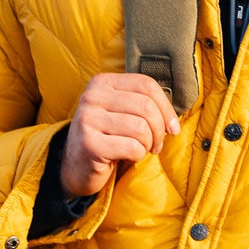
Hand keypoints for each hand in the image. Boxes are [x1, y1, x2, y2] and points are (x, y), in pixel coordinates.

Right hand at [63, 73, 179, 197]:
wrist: (75, 165)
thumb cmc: (107, 138)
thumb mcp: (121, 113)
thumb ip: (143, 105)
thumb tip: (173, 122)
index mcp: (102, 82)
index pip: (146, 84)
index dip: (166, 108)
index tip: (172, 128)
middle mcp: (92, 96)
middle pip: (146, 107)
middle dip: (159, 130)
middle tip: (156, 145)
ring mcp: (88, 119)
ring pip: (141, 128)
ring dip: (148, 144)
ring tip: (141, 150)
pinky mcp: (89, 143)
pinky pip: (131, 147)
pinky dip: (137, 155)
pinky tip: (127, 157)